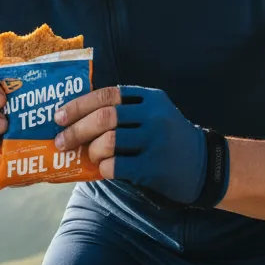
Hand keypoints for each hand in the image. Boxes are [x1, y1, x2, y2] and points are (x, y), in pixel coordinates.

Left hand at [53, 85, 227, 205]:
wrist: (205, 166)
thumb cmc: (169, 140)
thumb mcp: (155, 115)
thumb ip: (126, 112)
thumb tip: (77, 118)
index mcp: (150, 98)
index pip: (108, 95)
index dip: (79, 105)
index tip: (59, 116)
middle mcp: (154, 116)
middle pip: (104, 118)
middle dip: (76, 130)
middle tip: (61, 141)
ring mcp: (156, 141)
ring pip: (108, 141)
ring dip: (91, 150)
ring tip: (88, 156)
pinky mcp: (155, 167)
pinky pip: (117, 166)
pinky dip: (103, 168)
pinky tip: (103, 169)